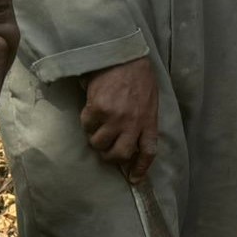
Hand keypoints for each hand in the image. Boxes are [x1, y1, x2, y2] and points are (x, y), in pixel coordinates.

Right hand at [80, 58, 158, 178]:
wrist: (123, 56)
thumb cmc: (139, 78)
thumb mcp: (150, 101)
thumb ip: (144, 121)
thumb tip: (132, 140)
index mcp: (149, 121)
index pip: (148, 152)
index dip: (141, 168)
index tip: (134, 179)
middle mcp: (133, 123)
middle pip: (120, 154)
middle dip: (111, 157)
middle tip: (106, 150)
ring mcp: (115, 117)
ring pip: (99, 143)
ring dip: (96, 139)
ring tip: (97, 127)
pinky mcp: (97, 109)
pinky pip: (87, 126)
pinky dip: (87, 122)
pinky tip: (91, 111)